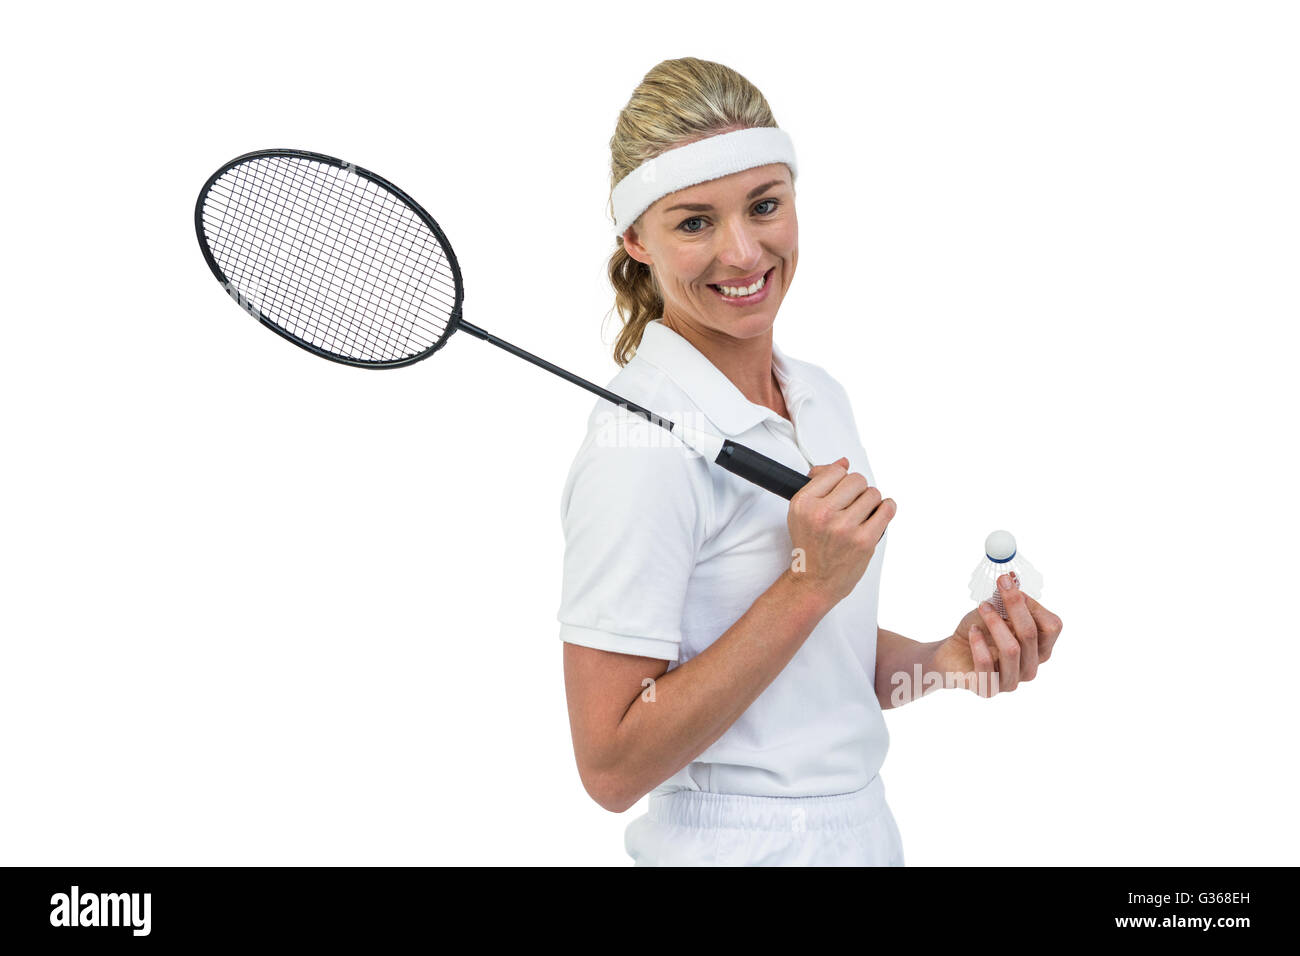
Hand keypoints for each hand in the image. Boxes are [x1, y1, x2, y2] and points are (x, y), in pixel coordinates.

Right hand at [786, 457, 895, 607]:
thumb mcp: (801, 511)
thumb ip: (819, 483)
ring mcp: (844, 528)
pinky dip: (886, 508)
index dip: (840, 478)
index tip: (840, 489)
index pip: (835, 471)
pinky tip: (878, 513)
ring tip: (862, 513)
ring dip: (870, 500)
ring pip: (873, 493)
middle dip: (857, 489)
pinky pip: (887, 509)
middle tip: (852, 503)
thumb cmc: (810, 546)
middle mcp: (822, 514)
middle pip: (856, 479)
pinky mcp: (864, 541)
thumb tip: (842, 462)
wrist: (815, 581)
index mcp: (804, 503)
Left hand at [931, 572, 1063, 697]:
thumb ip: (1006, 598)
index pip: (1052, 626)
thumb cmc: (979, 632)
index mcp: (1040, 648)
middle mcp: (1031, 666)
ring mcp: (1011, 681)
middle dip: (1015, 605)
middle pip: (1032, 634)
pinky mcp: (988, 689)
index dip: (1032, 604)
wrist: (950, 655)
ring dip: (996, 623)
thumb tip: (1011, 577)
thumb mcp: (994, 611)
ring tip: (982, 607)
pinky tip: (972, 631)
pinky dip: (978, 643)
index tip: (1009, 585)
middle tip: (999, 586)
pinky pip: (987, 666)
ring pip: (1012, 649)